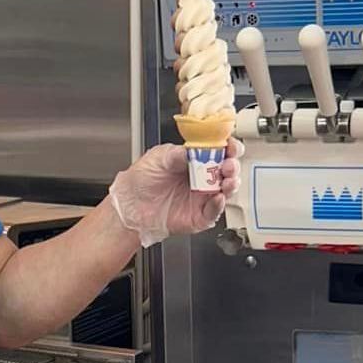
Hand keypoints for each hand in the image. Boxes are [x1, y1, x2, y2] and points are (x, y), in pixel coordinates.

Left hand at [109, 140, 241, 246]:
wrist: (129, 205)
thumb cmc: (141, 180)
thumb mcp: (159, 158)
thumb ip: (180, 154)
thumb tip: (197, 149)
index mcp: (195, 161)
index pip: (220, 152)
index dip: (229, 148)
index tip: (230, 146)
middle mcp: (202, 179)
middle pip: (228, 171)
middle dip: (233, 166)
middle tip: (228, 164)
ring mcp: (202, 198)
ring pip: (226, 191)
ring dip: (231, 184)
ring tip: (227, 180)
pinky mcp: (199, 216)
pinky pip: (214, 212)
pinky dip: (219, 205)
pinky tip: (217, 198)